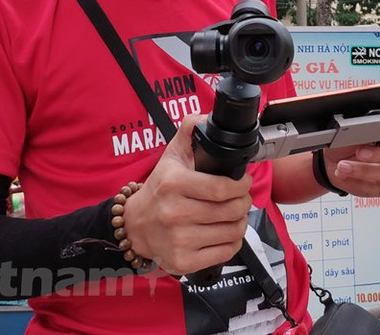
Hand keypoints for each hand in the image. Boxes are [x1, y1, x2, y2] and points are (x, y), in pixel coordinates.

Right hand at [123, 115, 251, 274]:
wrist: (135, 225)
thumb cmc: (160, 188)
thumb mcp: (172, 155)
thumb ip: (189, 130)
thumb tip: (205, 118)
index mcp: (173, 184)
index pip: (222, 188)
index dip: (242, 185)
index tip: (244, 182)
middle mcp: (174, 213)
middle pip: (231, 210)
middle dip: (243, 202)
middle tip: (240, 198)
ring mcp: (178, 240)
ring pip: (233, 231)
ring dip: (240, 221)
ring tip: (233, 214)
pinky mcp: (183, 261)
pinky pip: (226, 252)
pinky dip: (232, 241)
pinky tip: (224, 232)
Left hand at [321, 115, 379, 197]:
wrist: (331, 162)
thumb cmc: (342, 145)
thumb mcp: (344, 133)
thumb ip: (355, 129)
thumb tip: (356, 128)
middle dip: (379, 155)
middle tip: (360, 153)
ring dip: (363, 171)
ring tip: (342, 167)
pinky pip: (379, 189)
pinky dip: (359, 184)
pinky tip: (346, 177)